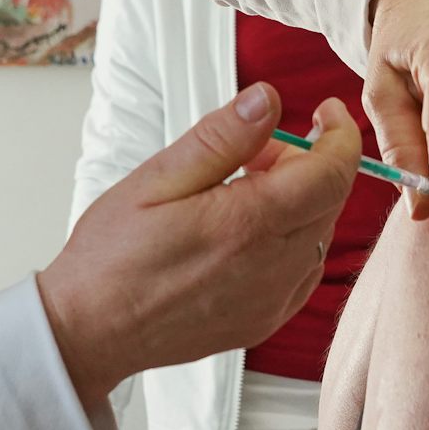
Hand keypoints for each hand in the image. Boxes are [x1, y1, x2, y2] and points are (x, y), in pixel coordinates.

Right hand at [37, 84, 359, 413]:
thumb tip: (268, 99)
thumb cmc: (112, 254)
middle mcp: (273, 268)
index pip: (333, 172)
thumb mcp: (157, 178)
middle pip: (330, 199)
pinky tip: (244, 232)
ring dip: (298, 202)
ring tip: (238, 192)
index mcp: (248, 224)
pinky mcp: (264, 322)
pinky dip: (291, 240)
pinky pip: (303, 269)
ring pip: (319, 234)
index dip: (339, 134)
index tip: (326, 112)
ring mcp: (272, 302)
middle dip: (307, 163)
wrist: (89, 330)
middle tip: (251, 152)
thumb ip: (221, 138)